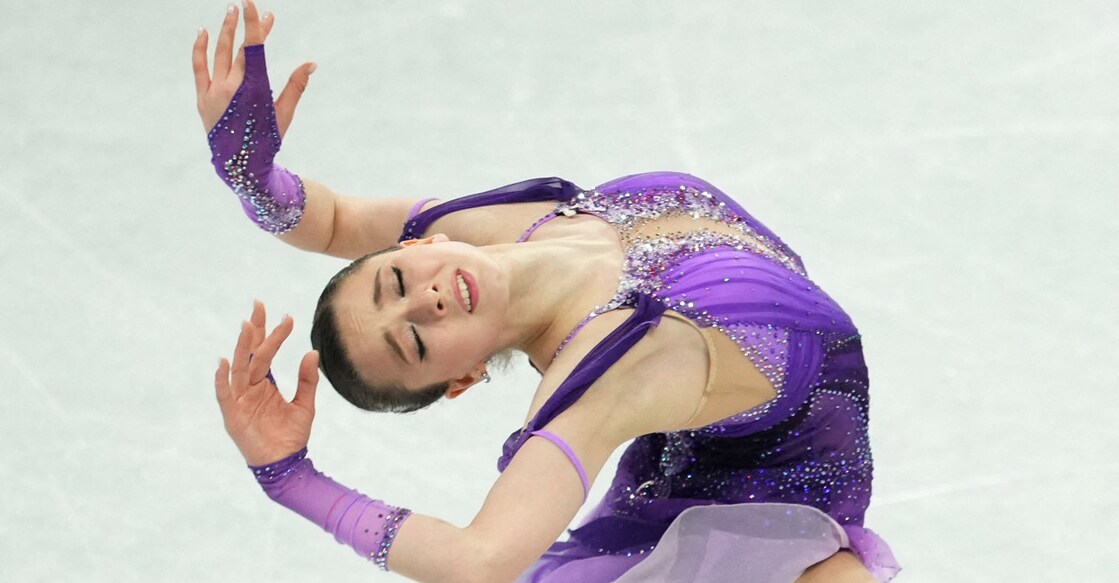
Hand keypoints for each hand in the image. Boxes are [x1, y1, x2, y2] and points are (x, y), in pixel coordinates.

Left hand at [192, 0, 315, 136]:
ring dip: (225, 31)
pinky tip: (204, 32)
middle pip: (241, 48)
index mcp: (256, 90)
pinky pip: (200, 68)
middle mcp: (233, 88)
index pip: (254, 48)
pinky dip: (200, 49)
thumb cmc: (267, 140)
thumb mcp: (284, 113)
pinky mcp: (203, 99)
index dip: (253, 24)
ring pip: (219, 53)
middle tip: (249, 5)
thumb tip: (311, 64)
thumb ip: (296, 86)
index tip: (251, 4)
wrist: (240, 166)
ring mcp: (215, 93)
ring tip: (230, 11)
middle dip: (247, 25)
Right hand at [215, 300, 319, 465]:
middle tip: (259, 305)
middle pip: (251, 354)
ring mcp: (240, 400)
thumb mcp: (305, 404)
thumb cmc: (292, 436)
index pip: (265, 353)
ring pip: (239, 368)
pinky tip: (224, 361)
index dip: (272, 334)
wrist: (286, 464)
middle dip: (255, 330)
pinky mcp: (233, 415)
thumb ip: (307, 379)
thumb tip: (312, 351)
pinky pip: (225, 393)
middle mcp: (250, 388)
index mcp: (264, 384)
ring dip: (243, 346)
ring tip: (249, 325)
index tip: (285, 315)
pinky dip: (223, 378)